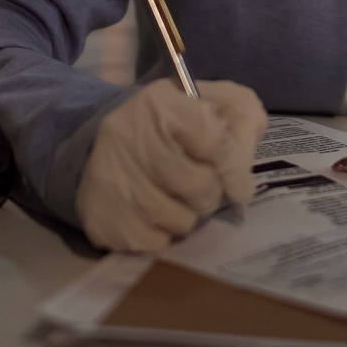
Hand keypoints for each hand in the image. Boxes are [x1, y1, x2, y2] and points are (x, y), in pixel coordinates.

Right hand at [76, 79, 267, 250]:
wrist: (115, 145)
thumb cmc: (175, 125)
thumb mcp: (213, 105)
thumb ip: (243, 121)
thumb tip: (243, 174)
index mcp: (160, 102)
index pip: (214, 141)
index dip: (235, 166)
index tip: (239, 180)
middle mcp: (129, 136)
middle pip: (200, 185)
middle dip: (211, 193)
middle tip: (203, 187)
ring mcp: (113, 178)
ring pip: (181, 220)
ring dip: (188, 215)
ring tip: (176, 198)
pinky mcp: (102, 217)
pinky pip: (156, 243)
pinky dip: (163, 234)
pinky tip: (153, 213)